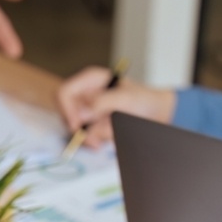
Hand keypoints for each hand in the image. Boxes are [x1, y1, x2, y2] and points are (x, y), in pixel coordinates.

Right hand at [56, 66, 176, 148]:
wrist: (156, 115)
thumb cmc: (144, 100)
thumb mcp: (125, 98)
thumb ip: (102, 103)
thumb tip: (81, 114)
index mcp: (90, 80)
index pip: (64, 93)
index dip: (66, 109)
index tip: (77, 125)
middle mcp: (85, 94)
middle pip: (65, 112)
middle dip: (77, 128)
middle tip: (92, 139)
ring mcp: (88, 110)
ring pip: (73, 127)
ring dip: (86, 137)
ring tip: (102, 139)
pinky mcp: (92, 124)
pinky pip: (83, 136)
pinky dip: (91, 141)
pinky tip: (103, 140)